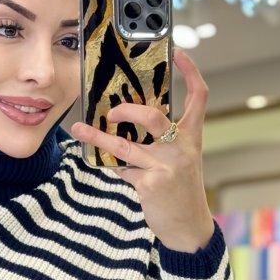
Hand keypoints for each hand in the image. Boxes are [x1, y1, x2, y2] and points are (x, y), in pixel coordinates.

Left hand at [70, 47, 215, 252]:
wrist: (188, 227)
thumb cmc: (180, 190)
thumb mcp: (180, 160)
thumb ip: (162, 141)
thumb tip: (127, 119)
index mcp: (192, 137)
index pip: (198, 97)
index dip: (190, 72)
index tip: (178, 52)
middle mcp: (181, 148)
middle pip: (152, 117)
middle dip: (127, 111)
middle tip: (112, 112)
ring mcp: (165, 166)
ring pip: (124, 146)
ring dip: (98, 136)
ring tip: (80, 128)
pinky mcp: (150, 184)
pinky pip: (122, 169)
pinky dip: (114, 167)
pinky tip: (107, 164)